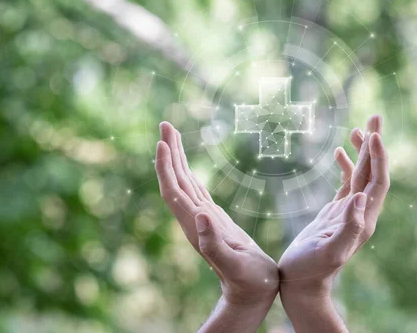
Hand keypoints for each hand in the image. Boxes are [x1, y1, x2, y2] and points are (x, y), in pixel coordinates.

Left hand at [155, 122, 277, 331]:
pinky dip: (188, 172)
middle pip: (175, 181)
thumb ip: (215, 244)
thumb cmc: (249, 281)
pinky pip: (196, 190)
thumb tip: (200, 216)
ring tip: (172, 134)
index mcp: (196, 227)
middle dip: (168, 152)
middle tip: (165, 123)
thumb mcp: (235, 264)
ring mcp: (202, 219)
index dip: (166, 168)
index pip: (174, 192)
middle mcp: (194, 220)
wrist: (253, 292)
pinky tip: (187, 165)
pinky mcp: (213, 219)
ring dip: (176, 158)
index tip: (163, 143)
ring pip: (184, 183)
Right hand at [278, 115, 389, 331]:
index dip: (378, 157)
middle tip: (376, 115)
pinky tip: (339, 151)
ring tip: (360, 126)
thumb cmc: (311, 269)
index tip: (374, 133)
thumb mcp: (330, 250)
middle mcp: (361, 212)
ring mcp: (349, 211)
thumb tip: (360, 197)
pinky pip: (346, 182)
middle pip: (374, 171)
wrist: (302, 283)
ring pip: (361, 174)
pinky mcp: (336, 212)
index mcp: (364, 218)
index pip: (377, 181)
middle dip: (375, 143)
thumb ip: (348, 226)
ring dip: (363, 150)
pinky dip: (345, 164)